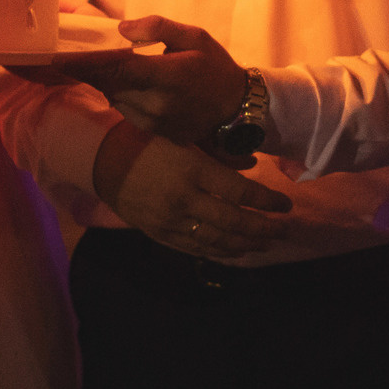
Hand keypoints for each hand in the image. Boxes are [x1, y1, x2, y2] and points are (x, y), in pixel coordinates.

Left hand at [73, 15, 247, 145]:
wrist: (237, 109)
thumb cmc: (216, 67)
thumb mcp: (194, 36)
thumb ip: (158, 28)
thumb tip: (123, 28)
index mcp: (167, 76)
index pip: (116, 69)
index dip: (85, 64)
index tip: (58, 57)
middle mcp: (157, 103)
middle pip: (110, 84)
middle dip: (95, 70)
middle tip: (82, 54)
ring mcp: (155, 122)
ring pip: (115, 99)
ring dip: (111, 83)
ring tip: (121, 68)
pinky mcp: (155, 133)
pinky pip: (127, 111)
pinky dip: (123, 96)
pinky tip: (135, 85)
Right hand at [95, 123, 290, 259]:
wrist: (103, 161)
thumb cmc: (148, 142)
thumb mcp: (184, 137)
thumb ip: (218, 153)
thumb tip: (252, 164)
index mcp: (192, 169)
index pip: (239, 192)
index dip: (267, 200)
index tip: (286, 204)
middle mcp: (184, 198)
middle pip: (233, 221)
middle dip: (263, 228)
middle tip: (285, 229)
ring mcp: (170, 220)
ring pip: (217, 241)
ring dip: (246, 244)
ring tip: (266, 242)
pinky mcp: (160, 234)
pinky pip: (196, 248)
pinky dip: (220, 252)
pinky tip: (237, 251)